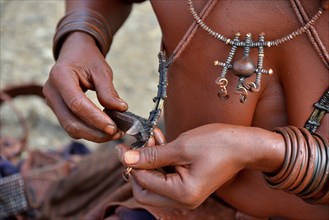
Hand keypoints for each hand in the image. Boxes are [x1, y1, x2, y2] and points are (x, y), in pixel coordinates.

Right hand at [43, 32, 127, 141]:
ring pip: (71, 128)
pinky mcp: (58, 110)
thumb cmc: (88, 59)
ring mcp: (52, 102)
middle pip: (71, 122)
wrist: (74, 53)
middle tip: (118, 133)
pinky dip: (89, 131)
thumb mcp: (101, 70)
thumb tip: (121, 110)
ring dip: (94, 135)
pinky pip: (72, 126)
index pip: (77, 104)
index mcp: (60, 76)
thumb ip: (108, 91)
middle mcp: (51, 91)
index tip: (114, 127)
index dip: (96, 118)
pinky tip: (105, 129)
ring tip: (115, 133)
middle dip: (96, 132)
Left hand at [116, 124, 264, 208]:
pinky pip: (166, 177)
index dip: (131, 164)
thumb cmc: (218, 144)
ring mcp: (186, 194)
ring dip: (149, 161)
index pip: (144, 184)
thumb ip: (152, 155)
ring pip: (155, 183)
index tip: (123, 147)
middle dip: (138, 167)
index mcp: (182, 194)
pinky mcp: (189, 185)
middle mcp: (183, 200)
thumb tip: (127, 159)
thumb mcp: (181, 147)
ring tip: (151, 137)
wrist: (244, 145)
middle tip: (137, 145)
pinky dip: (160, 161)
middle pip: (146, 190)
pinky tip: (160, 142)